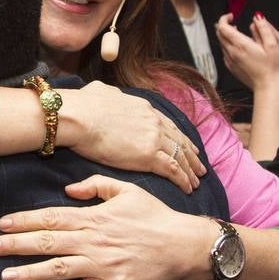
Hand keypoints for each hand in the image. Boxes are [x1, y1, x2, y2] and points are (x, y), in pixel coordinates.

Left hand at [0, 175, 217, 279]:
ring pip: (59, 269)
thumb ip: (96, 186)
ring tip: (6, 277)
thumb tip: (68, 189)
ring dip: (31, 273)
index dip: (25, 220)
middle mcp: (93, 240)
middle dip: (16, 244)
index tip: (1, 223)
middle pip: (48, 241)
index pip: (52, 217)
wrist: (183, 245)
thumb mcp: (127, 190)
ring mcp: (102, 265)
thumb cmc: (156, 216)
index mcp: (94, 217)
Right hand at [59, 82, 204, 192]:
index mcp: (144, 108)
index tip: (186, 145)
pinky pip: (173, 169)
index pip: (168, 124)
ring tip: (197, 181)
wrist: (79, 116)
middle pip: (179, 140)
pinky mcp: (149, 156)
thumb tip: (105, 92)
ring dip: (191, 170)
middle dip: (191, 154)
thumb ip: (110, 94)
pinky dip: (183, 179)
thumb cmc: (83, 105)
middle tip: (199, 166)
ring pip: (180, 156)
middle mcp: (154, 122)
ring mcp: (154, 138)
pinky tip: (188, 187)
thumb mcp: (101, 92)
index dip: (178, 137)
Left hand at [217, 12, 278, 98]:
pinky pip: (225, 53)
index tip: (232, 16)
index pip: (222, 27)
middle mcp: (232, 52)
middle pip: (219, 34)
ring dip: (226, 35)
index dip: (224, 18)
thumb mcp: (272, 44)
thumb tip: (257, 17)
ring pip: (221, 43)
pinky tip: (238, 47)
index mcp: (241, 45)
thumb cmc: (272, 68)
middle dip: (224, 25)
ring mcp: (230, 61)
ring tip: (238, 32)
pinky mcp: (232, 68)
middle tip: (233, 22)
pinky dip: (228, 46)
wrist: (268, 87)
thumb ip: (263, 28)